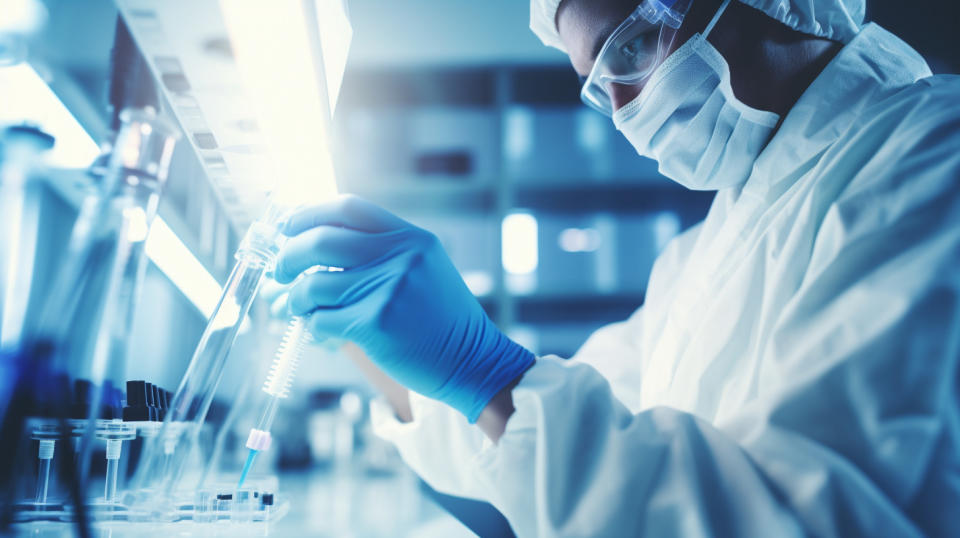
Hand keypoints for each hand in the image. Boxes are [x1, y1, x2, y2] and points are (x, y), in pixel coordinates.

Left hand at [275, 195, 534, 421]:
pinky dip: (313, 327)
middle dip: (288, 256)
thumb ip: (377, 255)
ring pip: (314, 285)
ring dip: (295, 299)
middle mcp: (400, 256)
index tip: (289, 227)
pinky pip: (322, 320)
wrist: (472, 361)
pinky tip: (321, 332)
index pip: (348, 208)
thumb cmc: (439, 320)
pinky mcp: (375, 323)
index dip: (310, 214)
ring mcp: (387, 289)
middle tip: (279, 270)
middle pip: (321, 242)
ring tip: (297, 308)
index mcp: (410, 237)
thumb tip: (308, 248)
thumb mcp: (421, 270)